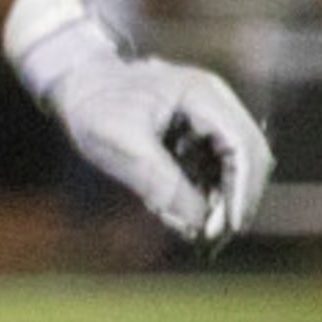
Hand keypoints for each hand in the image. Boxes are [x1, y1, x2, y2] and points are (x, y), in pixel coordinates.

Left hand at [4, 0, 273, 246]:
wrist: (73, 82)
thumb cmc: (93, 105)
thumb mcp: (122, 145)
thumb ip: (162, 183)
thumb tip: (199, 223)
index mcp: (201, 94)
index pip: (242, 146)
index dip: (241, 190)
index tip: (229, 226)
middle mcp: (214, 102)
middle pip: (247, 158)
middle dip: (233, 200)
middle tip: (213, 239)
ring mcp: (208, 115)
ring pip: (233, 167)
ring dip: (219, 200)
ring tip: (196, 233)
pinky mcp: (197, 131)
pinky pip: (213, 166)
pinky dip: (204, 191)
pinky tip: (182, 213)